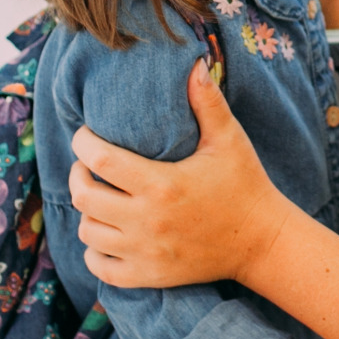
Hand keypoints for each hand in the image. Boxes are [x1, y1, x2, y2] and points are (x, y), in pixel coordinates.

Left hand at [70, 60, 299, 288]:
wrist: (261, 241)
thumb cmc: (245, 185)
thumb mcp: (229, 140)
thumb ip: (207, 102)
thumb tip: (194, 63)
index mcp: (162, 184)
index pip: (100, 160)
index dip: (83, 143)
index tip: (86, 135)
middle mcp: (148, 221)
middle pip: (83, 197)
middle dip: (78, 175)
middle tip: (88, 166)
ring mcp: (146, 253)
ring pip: (88, 231)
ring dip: (87, 212)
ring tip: (100, 197)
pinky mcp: (149, 276)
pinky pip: (100, 266)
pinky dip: (94, 251)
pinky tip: (107, 233)